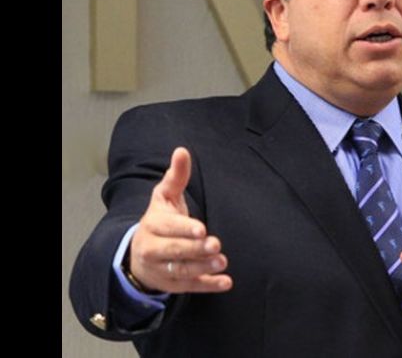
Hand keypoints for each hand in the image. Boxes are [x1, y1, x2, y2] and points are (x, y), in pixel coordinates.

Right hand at [128, 147, 232, 293]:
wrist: (139, 254)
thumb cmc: (160, 220)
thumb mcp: (164, 197)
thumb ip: (176, 176)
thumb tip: (182, 151)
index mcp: (153, 225)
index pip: (168, 228)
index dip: (184, 229)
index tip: (201, 229)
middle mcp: (153, 249)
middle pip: (174, 251)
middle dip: (195, 249)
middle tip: (216, 245)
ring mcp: (162, 269)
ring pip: (182, 271)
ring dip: (203, 268)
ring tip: (222, 262)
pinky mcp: (173, 284)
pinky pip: (190, 287)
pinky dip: (208, 286)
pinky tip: (225, 283)